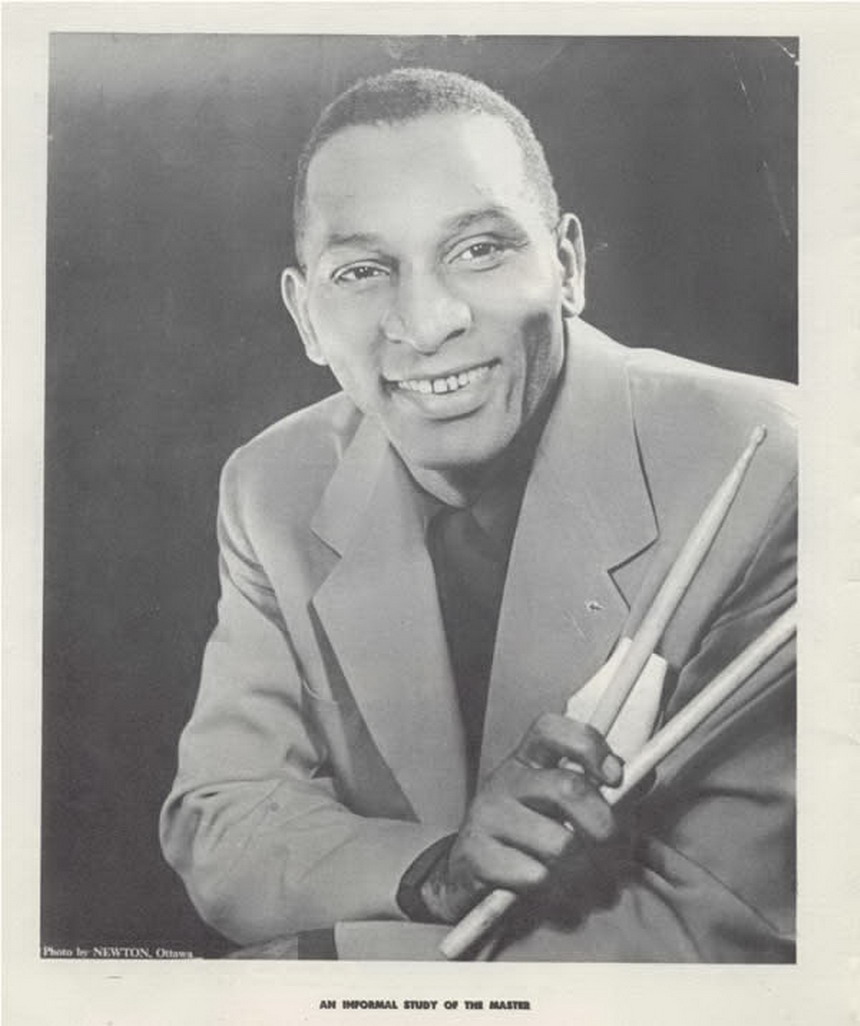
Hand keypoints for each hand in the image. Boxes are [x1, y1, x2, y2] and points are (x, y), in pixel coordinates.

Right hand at [421, 713, 622, 922]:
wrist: (465, 873)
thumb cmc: (527, 835)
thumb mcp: (560, 806)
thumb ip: (604, 792)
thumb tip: (647, 776)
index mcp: (528, 760)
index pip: (551, 728)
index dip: (588, 745)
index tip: (614, 776)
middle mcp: (505, 779)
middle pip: (568, 789)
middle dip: (604, 826)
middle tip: (613, 849)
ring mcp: (487, 815)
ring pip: (559, 844)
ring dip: (582, 872)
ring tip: (582, 879)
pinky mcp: (477, 854)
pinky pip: (536, 877)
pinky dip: (554, 893)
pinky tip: (551, 891)